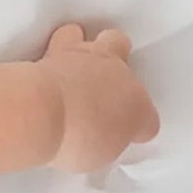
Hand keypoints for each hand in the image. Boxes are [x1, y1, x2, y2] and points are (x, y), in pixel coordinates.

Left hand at [36, 21, 160, 172]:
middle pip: (141, 76)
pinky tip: (54, 60)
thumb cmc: (72, 139)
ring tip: (82, 69)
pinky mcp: (62, 49)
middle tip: (104, 94)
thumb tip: (97, 143)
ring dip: (99, 54)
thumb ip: (104, 146)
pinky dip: (63, 45)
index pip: (148, 122)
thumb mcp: (95, 158)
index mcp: (137, 110)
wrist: (44, 115)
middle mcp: (121, 77)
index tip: (127, 136)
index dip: (138, 130)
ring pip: (110, 39)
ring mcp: (93, 59)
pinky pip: (69, 34)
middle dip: (123, 77)